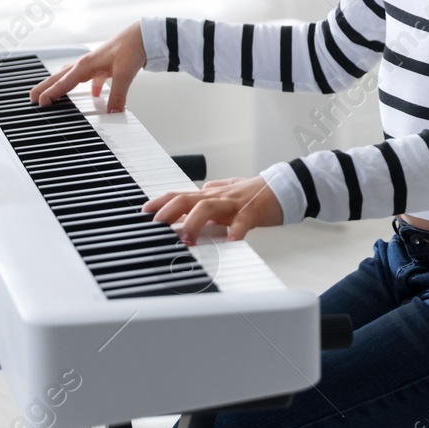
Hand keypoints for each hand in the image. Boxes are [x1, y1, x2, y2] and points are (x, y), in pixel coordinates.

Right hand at [28, 21, 145, 112]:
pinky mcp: (104, 66)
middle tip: (32, 98)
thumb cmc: (131, 47)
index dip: (51, 93)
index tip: (40, 102)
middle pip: (60, 78)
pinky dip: (88, 87)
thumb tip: (113, 112)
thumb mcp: (124, 74)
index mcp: (85, 64)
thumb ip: (117, 95)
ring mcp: (94, 64)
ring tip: (53, 95)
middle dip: (45, 88)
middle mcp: (86, 64)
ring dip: (61, 85)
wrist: (144, 36)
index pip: (63, 82)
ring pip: (71, 77)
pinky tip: (94, 95)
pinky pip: (91, 78)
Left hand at [143, 176, 283, 243]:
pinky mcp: (252, 211)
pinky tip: (231, 240)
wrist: (284, 187)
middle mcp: (218, 197)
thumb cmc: (256, 192)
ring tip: (187, 238)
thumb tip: (199, 189)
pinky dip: (236, 230)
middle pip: (187, 199)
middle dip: (169, 212)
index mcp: (211, 194)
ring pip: (209, 207)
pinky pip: (242, 221)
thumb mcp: (230, 189)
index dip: (161, 202)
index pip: (180, 195)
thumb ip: (214, 190)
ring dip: (194, 222)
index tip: (145, 211)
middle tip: (157, 226)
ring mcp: (234, 203)